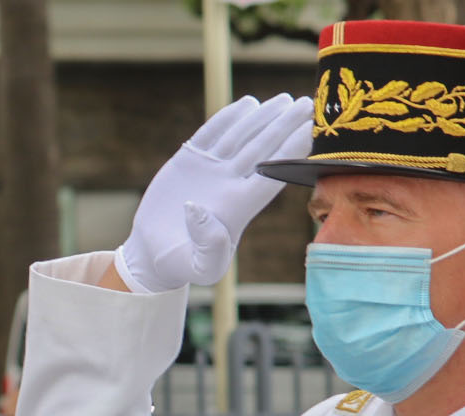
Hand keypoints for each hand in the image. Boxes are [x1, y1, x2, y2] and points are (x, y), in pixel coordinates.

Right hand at [117, 93, 314, 291]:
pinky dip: (227, 118)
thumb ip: (208, 247)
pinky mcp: (190, 161)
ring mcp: (211, 170)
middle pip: (263, 149)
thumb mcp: (198, 267)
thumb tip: (198, 210)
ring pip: (241, 137)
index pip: (271, 174)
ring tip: (284, 100)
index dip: (291, 151)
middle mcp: (229, 184)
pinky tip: (247, 104)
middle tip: (307, 103)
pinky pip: (212, 133)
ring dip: (263, 117)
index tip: (310, 131)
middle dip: (285, 125)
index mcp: (237, 207)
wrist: (154, 253)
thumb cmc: (181, 264)